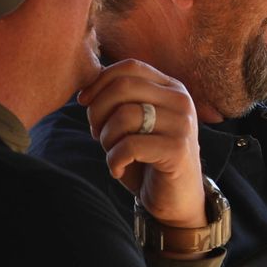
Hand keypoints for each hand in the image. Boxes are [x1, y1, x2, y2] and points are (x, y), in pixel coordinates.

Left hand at [78, 61, 205, 228]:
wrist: (177, 199)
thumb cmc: (149, 159)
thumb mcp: (135, 124)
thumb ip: (119, 101)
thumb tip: (86, 89)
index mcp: (171, 88)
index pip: (130, 67)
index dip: (100, 81)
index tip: (83, 102)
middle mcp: (181, 101)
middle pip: (124, 87)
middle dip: (98, 110)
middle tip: (96, 133)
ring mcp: (182, 124)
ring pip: (125, 115)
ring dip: (106, 137)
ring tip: (111, 152)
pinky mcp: (177, 151)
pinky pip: (130, 146)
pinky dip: (114, 160)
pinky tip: (117, 169)